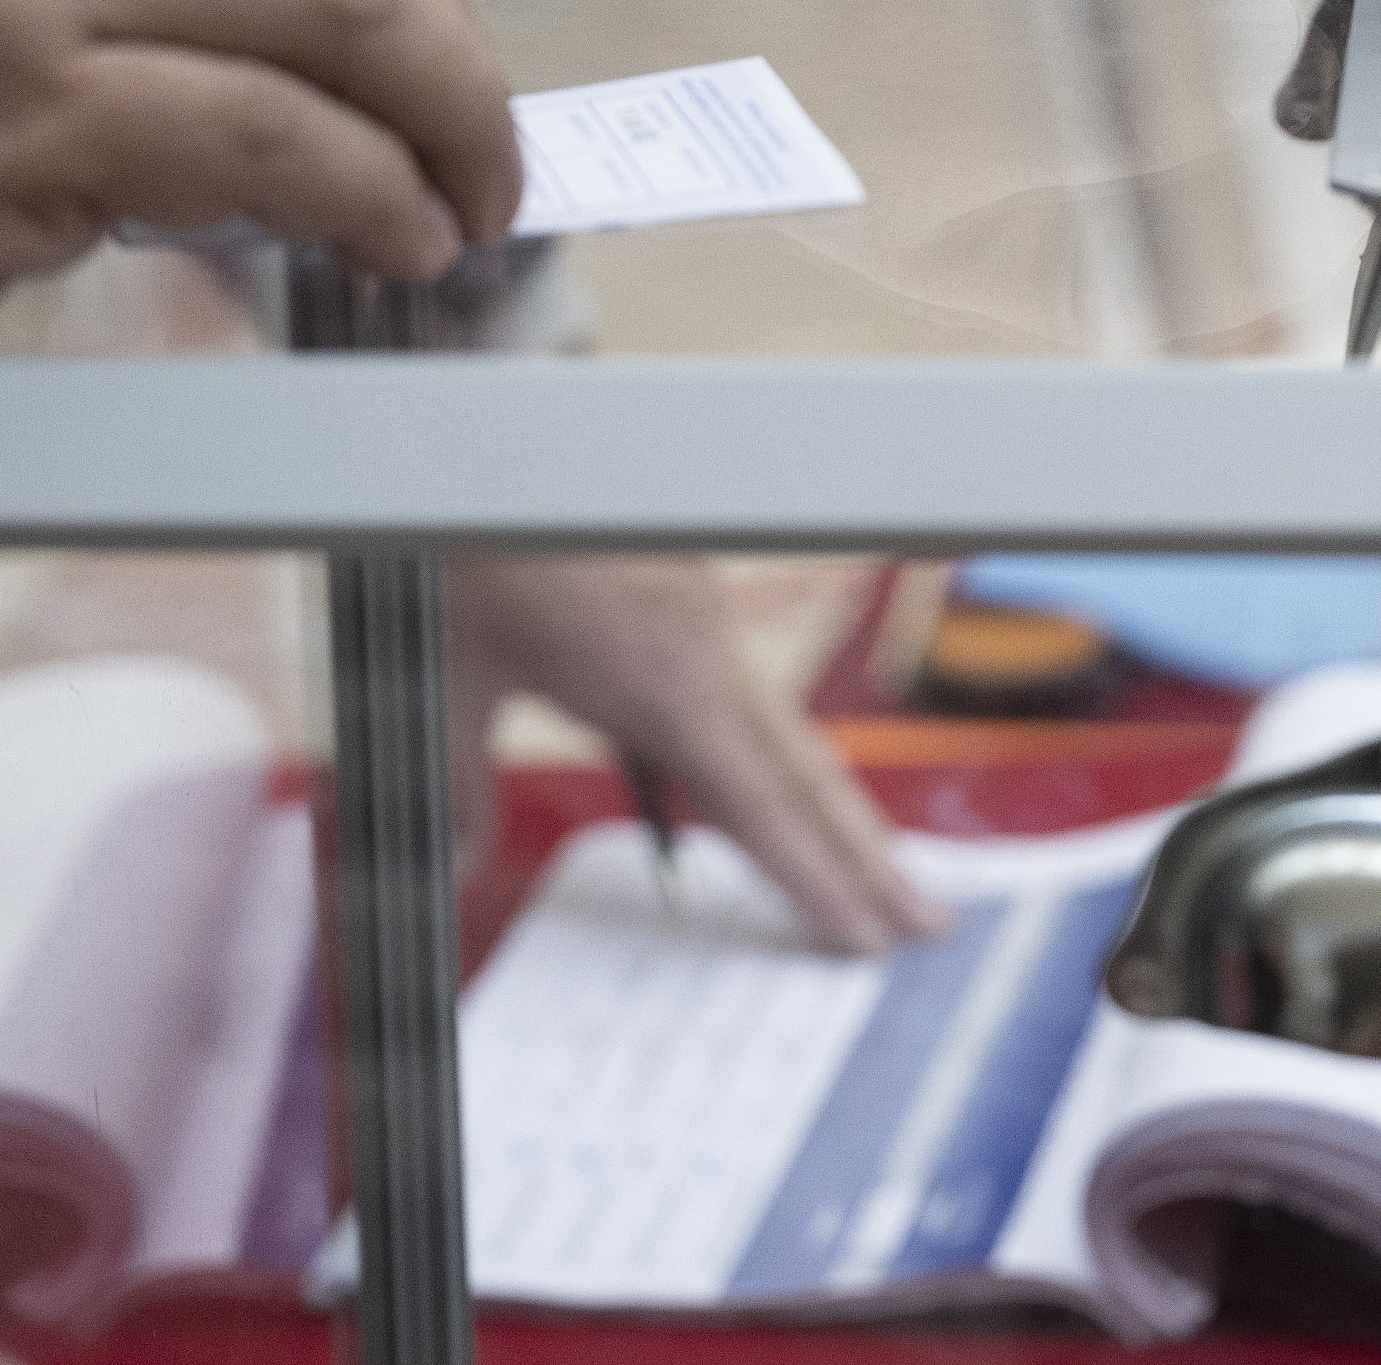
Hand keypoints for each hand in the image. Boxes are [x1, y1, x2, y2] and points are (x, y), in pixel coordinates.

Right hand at [0, 0, 517, 445]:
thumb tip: (318, 22)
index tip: (442, 71)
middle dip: (456, 60)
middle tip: (481, 154)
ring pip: (342, 21)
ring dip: (442, 133)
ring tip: (455, 210)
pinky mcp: (32, 107)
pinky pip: (280, 143)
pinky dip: (372, 198)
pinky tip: (389, 239)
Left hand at [446, 557, 944, 953]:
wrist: (491, 441)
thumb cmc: (475, 545)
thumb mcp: (451, 671)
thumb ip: (461, 780)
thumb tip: (462, 864)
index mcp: (664, 682)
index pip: (760, 806)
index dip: (817, 880)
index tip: (866, 939)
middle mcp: (709, 657)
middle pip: (809, 778)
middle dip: (870, 860)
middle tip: (929, 925)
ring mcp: (712, 626)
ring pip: (795, 739)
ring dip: (843, 816)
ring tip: (889, 877)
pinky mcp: (699, 602)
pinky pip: (763, 703)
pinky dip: (793, 764)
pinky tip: (802, 792)